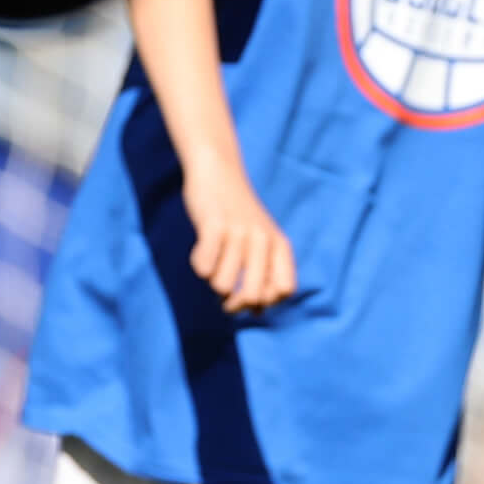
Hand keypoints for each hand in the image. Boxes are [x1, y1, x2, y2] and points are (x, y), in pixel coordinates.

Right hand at [181, 167, 298, 316]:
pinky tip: (201, 251)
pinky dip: (199, 265)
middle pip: (253, 295)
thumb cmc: (237, 213)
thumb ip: (263, 274)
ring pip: (222, 286)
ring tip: (213, 265)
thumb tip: (258, 313)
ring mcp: (239, 232)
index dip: (267, 301)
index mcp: (279, 244)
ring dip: (212, 282)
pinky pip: (203, 268)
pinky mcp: (214, 225)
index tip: (250, 296)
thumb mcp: (259, 241)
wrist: (218, 170)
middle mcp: (263, 239)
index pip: (284, 290)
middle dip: (235, 305)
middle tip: (224, 298)